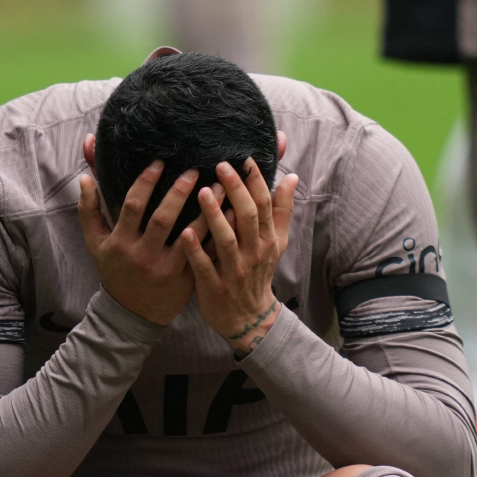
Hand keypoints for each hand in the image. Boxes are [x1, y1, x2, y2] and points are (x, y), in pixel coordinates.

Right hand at [78, 154, 219, 325]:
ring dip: (207, 210)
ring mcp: (167, 269)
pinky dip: (218, 233)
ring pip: (190, 236)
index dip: (145, 182)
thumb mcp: (95, 244)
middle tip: (194, 169)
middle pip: (163, 219)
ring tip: (221, 186)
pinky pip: (205, 253)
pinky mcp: (186, 279)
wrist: (132, 314)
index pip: (133, 206)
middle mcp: (144, 255)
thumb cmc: (114, 271)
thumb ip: (88, 210)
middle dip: (179, 192)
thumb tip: (84, 178)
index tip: (159, 161)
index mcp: (122, 242)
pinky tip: (231, 215)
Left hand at [180, 157, 298, 355]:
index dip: (255, 181)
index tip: (244, 158)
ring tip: (202, 191)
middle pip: (246, 217)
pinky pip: (204, 265)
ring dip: (214, 215)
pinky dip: (195, 249)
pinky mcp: (214, 286)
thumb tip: (292, 177)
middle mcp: (253, 253)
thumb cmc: (259, 272)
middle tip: (220, 165)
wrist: (248, 318)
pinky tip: (185, 231)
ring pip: (225, 240)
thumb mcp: (277, 243)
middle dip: (235, 190)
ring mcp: (234, 270)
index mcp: (267, 239)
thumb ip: (281, 210)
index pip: (263, 205)